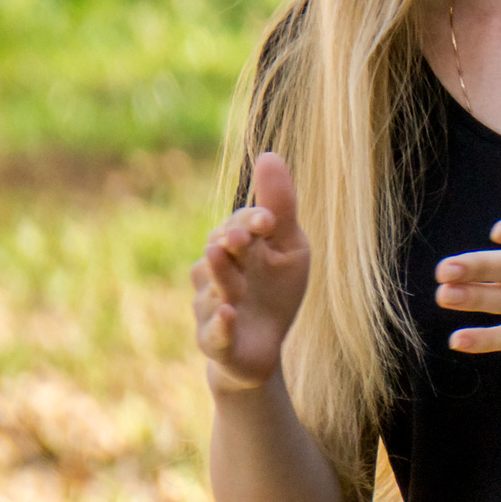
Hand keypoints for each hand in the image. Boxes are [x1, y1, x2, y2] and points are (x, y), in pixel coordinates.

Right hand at [193, 152, 312, 392]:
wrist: (263, 347)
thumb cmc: (276, 290)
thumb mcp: (288, 247)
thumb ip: (280, 207)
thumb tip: (269, 154)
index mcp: (235, 250)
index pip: (237, 226)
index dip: (250, 221)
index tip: (268, 220)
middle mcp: (215, 276)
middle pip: (218, 253)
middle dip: (228, 245)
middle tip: (238, 238)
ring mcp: (212, 309)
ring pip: (213, 292)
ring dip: (223, 279)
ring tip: (226, 262)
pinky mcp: (217, 343)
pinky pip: (214, 334)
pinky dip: (221, 326)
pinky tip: (229, 315)